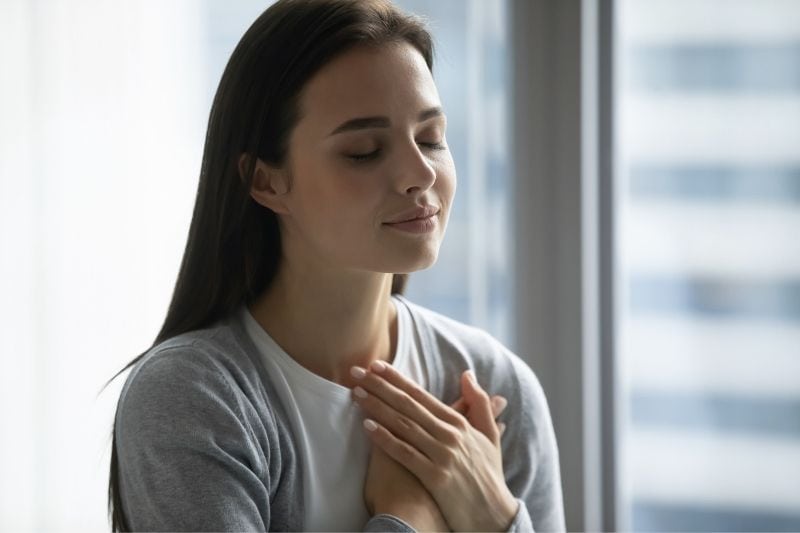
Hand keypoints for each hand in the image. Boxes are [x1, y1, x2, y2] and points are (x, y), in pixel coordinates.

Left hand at [351, 363, 518, 531]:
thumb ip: (479, 403)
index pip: (421, 395)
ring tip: (356, 394)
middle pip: (408, 405)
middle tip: (356, 372)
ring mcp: (442, 456)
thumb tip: (467, 373)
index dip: (397, 379)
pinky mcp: (435, 477)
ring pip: (403, 425)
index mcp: (459, 423)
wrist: (494, 516)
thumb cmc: (489, 476)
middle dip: (380, 386)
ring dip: (377, 407)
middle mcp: (449, 435)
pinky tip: (367, 427)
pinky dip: (385, 439)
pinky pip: (405, 454)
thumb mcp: (490, 435)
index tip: (376, 365)